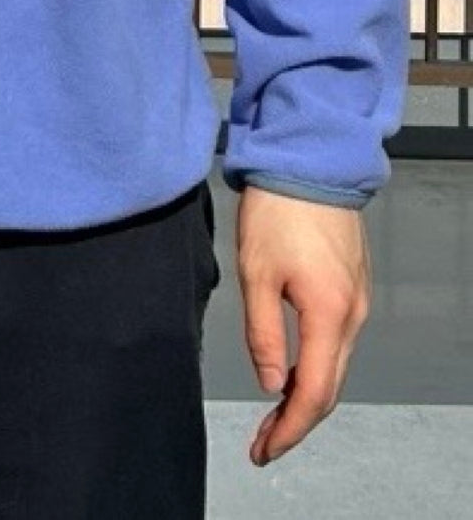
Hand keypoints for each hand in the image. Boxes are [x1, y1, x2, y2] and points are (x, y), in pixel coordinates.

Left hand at [237, 184, 370, 466]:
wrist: (310, 161)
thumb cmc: (279, 210)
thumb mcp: (256, 273)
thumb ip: (264, 334)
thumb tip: (271, 384)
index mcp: (329, 314)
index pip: (314, 394)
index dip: (289, 430)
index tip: (263, 451)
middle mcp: (352, 314)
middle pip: (330, 387)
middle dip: (296, 421)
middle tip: (263, 442)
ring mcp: (356, 300)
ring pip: (336, 366)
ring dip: (306, 395)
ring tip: (272, 415)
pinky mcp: (351, 286)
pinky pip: (337, 342)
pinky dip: (316, 367)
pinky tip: (292, 371)